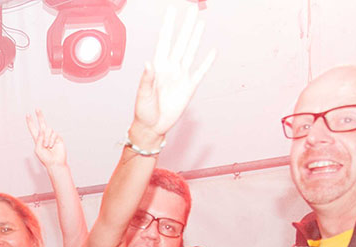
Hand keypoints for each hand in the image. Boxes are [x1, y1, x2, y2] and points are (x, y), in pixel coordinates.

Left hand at [26, 109, 66, 168]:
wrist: (55, 162)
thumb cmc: (45, 158)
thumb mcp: (38, 149)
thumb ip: (38, 139)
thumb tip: (42, 130)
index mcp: (38, 139)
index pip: (33, 129)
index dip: (30, 122)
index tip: (28, 115)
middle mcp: (44, 137)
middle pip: (42, 124)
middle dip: (40, 116)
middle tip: (37, 108)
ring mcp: (52, 137)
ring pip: (48, 130)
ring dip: (47, 138)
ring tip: (47, 146)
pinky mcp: (58, 138)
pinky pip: (54, 134)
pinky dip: (52, 140)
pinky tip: (52, 146)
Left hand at [132, 6, 214, 140]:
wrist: (153, 127)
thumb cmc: (144, 112)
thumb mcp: (143, 96)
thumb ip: (146, 79)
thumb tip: (148, 63)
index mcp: (158, 67)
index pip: (164, 41)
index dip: (168, 25)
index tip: (171, 10)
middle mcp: (170, 68)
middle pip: (181, 41)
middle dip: (185, 25)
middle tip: (192, 8)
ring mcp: (180, 76)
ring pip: (190, 51)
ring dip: (196, 37)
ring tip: (200, 22)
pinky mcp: (189, 87)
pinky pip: (200, 71)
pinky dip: (207, 62)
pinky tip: (212, 51)